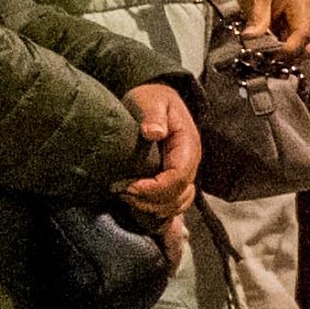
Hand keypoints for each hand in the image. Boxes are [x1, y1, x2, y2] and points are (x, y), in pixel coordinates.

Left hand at [116, 82, 201, 222]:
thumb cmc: (151, 99)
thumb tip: (154, 133)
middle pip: (178, 196)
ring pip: (178, 203)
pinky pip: (175, 203)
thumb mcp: (151, 101)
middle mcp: (189, 163)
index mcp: (187, 146)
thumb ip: (153, 116)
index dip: (154, 188)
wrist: (156, 97)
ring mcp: (184, 173)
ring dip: (152, 207)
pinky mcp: (175, 179)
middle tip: (120, 191)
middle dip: (149, 200)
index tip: (127, 186)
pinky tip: (141, 209)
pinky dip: (161, 211)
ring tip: (126, 197)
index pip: (178, 177)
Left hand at [234, 0, 309, 56]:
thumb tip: (249, 38)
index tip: (269, 58)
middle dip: (289, 57)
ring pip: (306, 48)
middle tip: (266, 62)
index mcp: (302, 5)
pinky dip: (288, 51)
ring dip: (288, 56)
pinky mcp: (307, 25)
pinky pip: (301, 44)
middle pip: (308, 46)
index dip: (288, 50)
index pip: (302, 35)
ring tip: (267, 58)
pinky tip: (273, 52)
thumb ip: (257, 18)